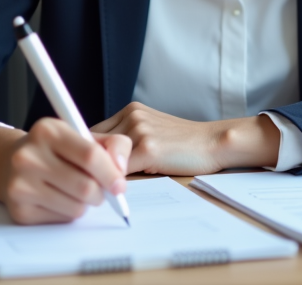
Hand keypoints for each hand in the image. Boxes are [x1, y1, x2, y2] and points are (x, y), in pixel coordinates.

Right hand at [0, 120, 131, 224]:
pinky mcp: (19, 210)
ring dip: (86, 204)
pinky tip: (59, 199)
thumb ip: (113, 145)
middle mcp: (28, 156)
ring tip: (77, 191)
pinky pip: (62, 220)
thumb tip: (120, 170)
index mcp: (47, 130)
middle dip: (101, 193)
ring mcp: (20, 184)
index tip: (120, 185)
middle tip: (99, 190)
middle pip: (85, 186)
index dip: (111, 173)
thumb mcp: (83, 135)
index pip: (90, 155)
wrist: (8, 162)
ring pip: (76, 207)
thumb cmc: (56, 150)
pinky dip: (69, 212)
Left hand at [91, 102, 278, 175]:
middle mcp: (132, 116)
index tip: (88, 168)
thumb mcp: (152, 131)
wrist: (213, 142)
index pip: (93, 132)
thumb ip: (126, 139)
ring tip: (112, 186)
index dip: (88, 153)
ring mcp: (140, 130)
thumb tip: (96, 160)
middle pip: (93, 143)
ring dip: (105, 175)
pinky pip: (119, 170)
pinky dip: (116, 183)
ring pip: (105, 158)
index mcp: (131, 110)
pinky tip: (122, 190)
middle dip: (92, 164)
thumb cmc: (184, 143)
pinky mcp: (148, 148)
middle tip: (94, 181)